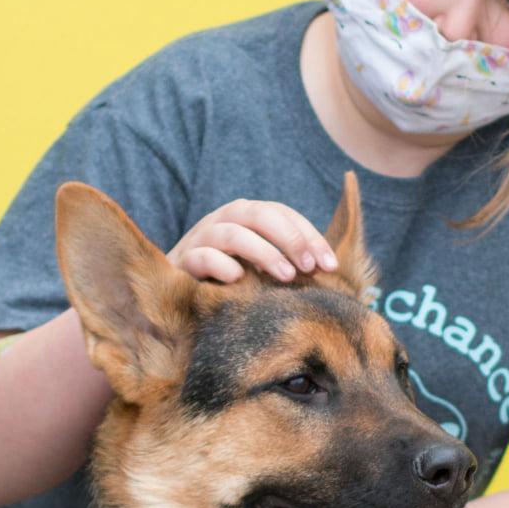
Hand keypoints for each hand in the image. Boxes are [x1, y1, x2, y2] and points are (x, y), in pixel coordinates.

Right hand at [168, 200, 338, 284]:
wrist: (178, 293)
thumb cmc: (231, 282)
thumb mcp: (262, 267)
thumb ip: (290, 262)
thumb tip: (331, 269)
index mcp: (247, 216)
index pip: (283, 214)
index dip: (309, 236)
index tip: (330, 265)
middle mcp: (224, 219)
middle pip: (259, 215)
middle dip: (290, 239)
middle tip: (310, 268)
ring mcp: (201, 237)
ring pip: (232, 233)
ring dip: (263, 252)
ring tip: (286, 276)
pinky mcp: (183, 260)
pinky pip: (202, 256)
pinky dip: (222, 265)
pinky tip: (241, 281)